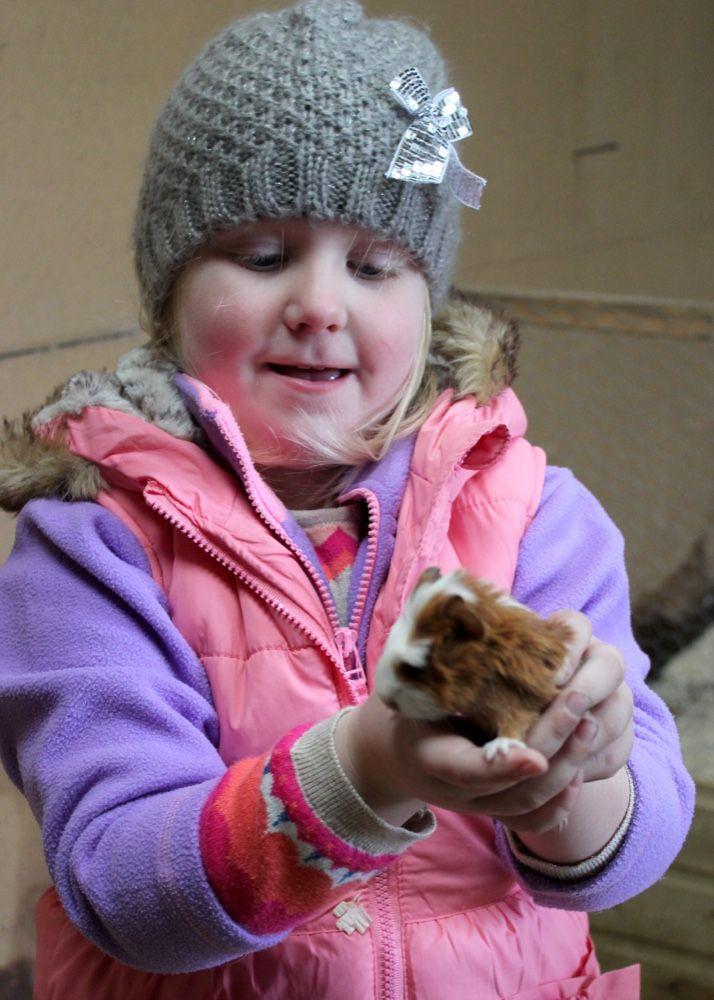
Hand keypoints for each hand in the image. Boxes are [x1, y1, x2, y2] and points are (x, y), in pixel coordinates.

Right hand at [337, 611, 632, 838]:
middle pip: (513, 788)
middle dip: (553, 747)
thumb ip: (426, 643)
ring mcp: (477, 804)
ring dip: (567, 769)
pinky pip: (534, 820)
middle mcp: (453, 790)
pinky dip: (561, 804)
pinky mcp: (497, 807)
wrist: (394, 753)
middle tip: (581, 708)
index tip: (535, 757)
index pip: (467, 770)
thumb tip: (438, 580)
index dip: (501, 767)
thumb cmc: (407, 701)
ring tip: (592, 725)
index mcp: (427, 754)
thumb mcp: (406, 675)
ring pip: (530, 805)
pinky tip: (584, 771)